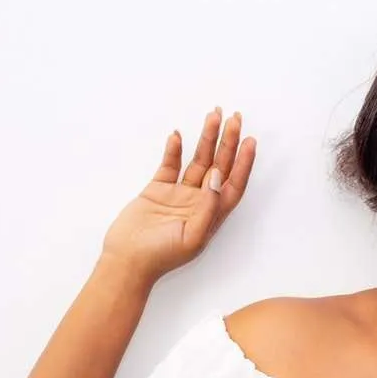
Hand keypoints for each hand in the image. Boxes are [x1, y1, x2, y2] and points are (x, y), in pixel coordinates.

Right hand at [100, 107, 256, 284]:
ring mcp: (180, 194)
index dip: (245, 162)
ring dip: (206, 139)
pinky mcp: (158, 189)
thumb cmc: (161, 257)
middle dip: (229, 141)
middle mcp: (200, 201)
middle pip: (220, 165)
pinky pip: (170, 165)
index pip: (234, 183)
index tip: (251, 141)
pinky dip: (174, 150)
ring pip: (198, 160)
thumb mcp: (193, 238)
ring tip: (213, 116)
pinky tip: (178, 136)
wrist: (126, 261)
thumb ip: (209, 208)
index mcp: (213, 214)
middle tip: (235, 118)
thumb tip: (218, 177)